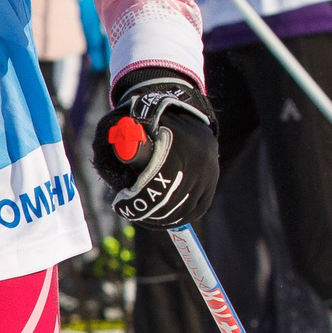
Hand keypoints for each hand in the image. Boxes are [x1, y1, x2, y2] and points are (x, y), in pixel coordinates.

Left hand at [92, 71, 218, 228]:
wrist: (188, 113)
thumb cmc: (152, 120)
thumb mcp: (136, 123)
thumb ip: (125, 140)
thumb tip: (119, 155)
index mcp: (178, 145)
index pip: (159, 183)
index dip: (138, 199)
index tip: (121, 205)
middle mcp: (198, 161)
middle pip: (171, 201)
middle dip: (147, 211)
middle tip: (130, 212)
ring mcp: (209, 174)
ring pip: (185, 209)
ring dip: (162, 219)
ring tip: (142, 216)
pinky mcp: (212, 182)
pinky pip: (197, 209)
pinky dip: (179, 217)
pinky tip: (162, 218)